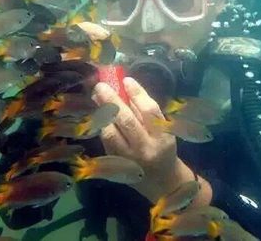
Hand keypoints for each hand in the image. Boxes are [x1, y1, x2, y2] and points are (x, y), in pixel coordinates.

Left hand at [92, 77, 211, 204]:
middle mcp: (146, 148)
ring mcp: (129, 159)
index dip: (137, 94)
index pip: (149, 111)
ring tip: (96, 97)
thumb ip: (146, 112)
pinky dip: (101, 125)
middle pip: (126, 120)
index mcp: (163, 137)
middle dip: (112, 100)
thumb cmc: (163, 148)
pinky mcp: (116, 165)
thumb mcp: (164, 130)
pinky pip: (105, 142)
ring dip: (101, 113)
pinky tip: (98, 114)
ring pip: (111, 133)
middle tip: (101, 85)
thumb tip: (126, 88)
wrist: (162, 182)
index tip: (126, 80)